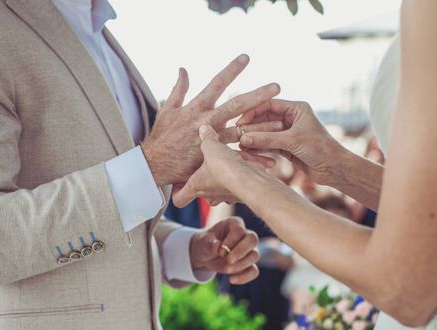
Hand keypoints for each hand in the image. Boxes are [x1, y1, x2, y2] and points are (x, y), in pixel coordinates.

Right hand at [141, 54, 280, 185]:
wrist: (154, 165)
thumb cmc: (161, 137)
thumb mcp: (167, 110)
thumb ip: (178, 89)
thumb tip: (183, 68)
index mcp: (196, 107)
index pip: (217, 84)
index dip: (232, 70)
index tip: (246, 58)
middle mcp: (206, 121)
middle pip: (236, 106)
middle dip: (257, 95)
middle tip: (276, 86)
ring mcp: (212, 140)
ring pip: (242, 132)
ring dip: (262, 128)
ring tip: (282, 124)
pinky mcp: (213, 158)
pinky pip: (238, 159)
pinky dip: (253, 160)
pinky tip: (270, 159)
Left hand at [172, 125, 267, 207]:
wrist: (248, 179)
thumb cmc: (224, 168)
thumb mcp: (211, 146)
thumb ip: (206, 138)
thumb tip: (204, 129)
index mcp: (196, 186)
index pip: (179, 199)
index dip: (177, 191)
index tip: (179, 181)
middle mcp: (210, 195)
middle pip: (201, 194)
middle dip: (204, 181)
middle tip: (206, 167)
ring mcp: (225, 197)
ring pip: (219, 191)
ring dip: (221, 180)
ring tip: (225, 165)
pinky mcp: (240, 194)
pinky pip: (235, 187)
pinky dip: (236, 178)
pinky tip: (239, 166)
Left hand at [190, 217, 259, 284]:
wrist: (205, 255)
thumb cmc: (204, 243)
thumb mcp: (202, 241)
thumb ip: (209, 243)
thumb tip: (218, 246)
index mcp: (233, 224)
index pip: (239, 230)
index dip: (231, 241)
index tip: (220, 251)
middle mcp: (244, 234)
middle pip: (253, 240)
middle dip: (241, 251)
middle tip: (229, 260)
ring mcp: (248, 250)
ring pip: (255, 255)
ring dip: (241, 265)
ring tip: (225, 270)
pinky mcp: (248, 264)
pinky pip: (254, 271)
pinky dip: (244, 277)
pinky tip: (231, 279)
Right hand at [237, 99, 352, 184]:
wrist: (334, 170)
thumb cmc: (320, 149)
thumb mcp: (292, 142)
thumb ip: (268, 139)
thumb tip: (244, 139)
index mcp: (297, 109)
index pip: (269, 104)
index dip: (253, 112)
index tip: (240, 121)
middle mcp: (291, 119)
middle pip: (264, 119)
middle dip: (251, 127)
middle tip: (237, 135)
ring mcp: (288, 133)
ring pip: (265, 133)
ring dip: (254, 139)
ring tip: (241, 146)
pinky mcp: (286, 148)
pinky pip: (268, 145)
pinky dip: (259, 148)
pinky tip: (249, 152)